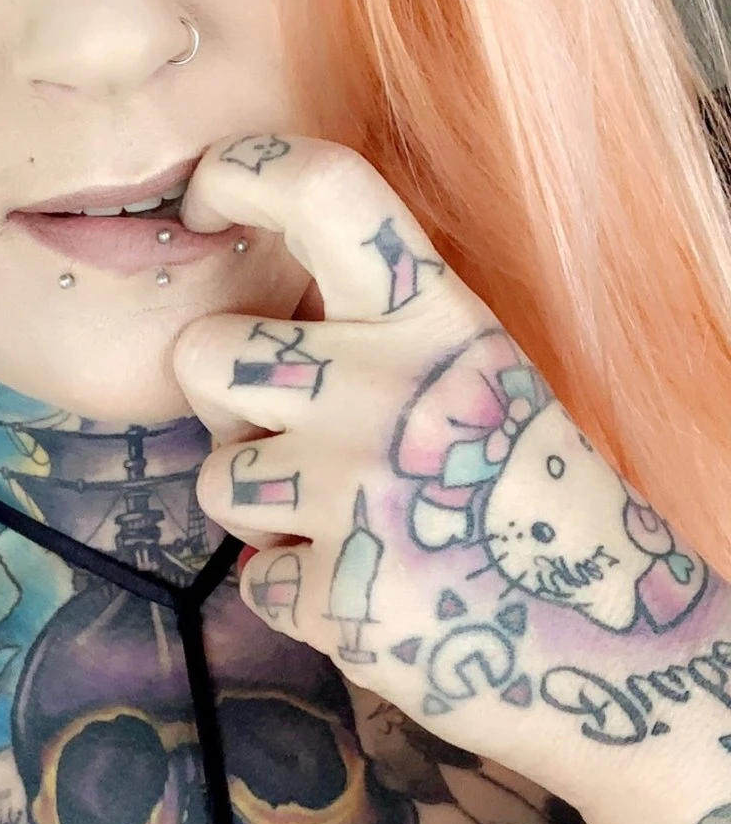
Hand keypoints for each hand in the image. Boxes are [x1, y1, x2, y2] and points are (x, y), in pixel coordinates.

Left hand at [173, 133, 721, 796]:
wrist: (616, 648)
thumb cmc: (529, 505)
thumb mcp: (481, 378)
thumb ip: (377, 333)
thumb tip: (247, 319)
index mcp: (436, 319)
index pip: (322, 190)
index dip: (241, 175)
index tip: (208, 200)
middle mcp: (388, 389)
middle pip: (207, 354)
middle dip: (224, 404)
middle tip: (288, 439)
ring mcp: (357, 495)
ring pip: (216, 477)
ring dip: (262, 511)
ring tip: (349, 526)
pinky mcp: (336, 595)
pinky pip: (254, 579)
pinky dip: (299, 597)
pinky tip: (377, 594)